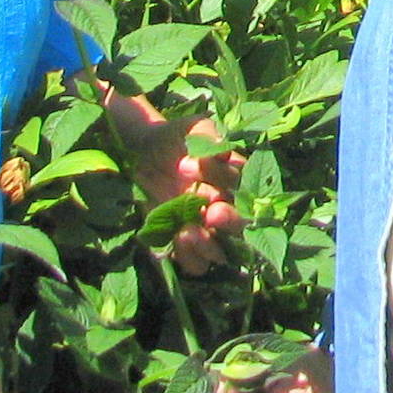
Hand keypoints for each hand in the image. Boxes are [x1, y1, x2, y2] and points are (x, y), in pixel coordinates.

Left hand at [103, 85, 244, 273]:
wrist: (144, 149)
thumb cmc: (176, 138)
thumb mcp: (194, 130)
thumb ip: (210, 139)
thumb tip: (220, 153)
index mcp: (236, 184)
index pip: (248, 198)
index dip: (235, 200)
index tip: (213, 195)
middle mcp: (226, 209)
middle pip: (241, 229)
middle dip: (230, 223)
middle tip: (211, 213)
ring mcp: (206, 229)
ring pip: (221, 253)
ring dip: (209, 247)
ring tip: (187, 232)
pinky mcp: (184, 242)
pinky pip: (195, 263)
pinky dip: (188, 257)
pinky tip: (176, 240)